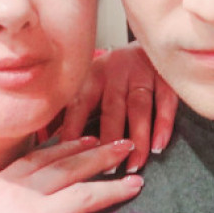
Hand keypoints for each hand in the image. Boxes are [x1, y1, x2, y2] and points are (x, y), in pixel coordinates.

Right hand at [0, 138, 146, 212]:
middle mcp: (15, 194)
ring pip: (86, 193)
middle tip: (125, 146)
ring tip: (138, 181)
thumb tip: (7, 211)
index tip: (89, 140)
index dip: (69, 147)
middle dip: (101, 154)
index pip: (40, 156)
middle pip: (68, 166)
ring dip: (116, 186)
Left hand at [58, 42, 177, 170]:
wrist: (149, 42)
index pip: (79, 104)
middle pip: (112, 110)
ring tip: (135, 165)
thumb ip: (73, 108)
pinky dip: (163, 124)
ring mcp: (141, 74)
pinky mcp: (164, 76)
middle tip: (108, 170)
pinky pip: (164, 102)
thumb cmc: (114, 73)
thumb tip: (49, 137)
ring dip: (138, 138)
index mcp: (92, 76)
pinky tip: (159, 145)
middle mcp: (116, 73)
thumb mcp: (91, 81)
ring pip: (138, 109)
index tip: (70, 155)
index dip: (73, 128)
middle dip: (109, 140)